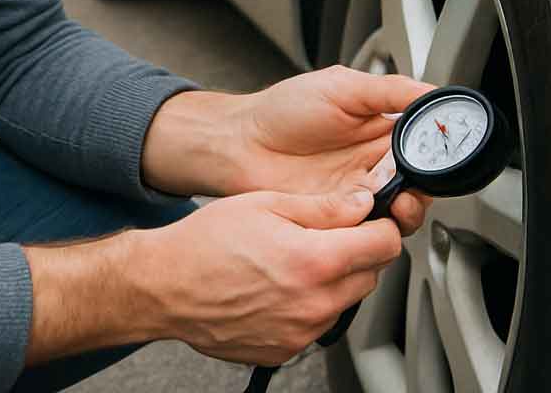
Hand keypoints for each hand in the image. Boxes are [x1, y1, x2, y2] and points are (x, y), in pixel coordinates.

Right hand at [133, 185, 401, 366]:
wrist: (167, 286)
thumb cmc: (207, 242)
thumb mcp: (266, 203)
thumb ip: (323, 205)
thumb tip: (362, 202)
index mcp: (314, 260)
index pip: (383, 245)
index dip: (381, 226)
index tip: (372, 219)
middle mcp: (314, 303)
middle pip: (370, 275)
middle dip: (358, 252)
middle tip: (327, 235)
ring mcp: (301, 332)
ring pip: (345, 301)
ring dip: (335, 279)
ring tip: (294, 259)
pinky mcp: (286, 349)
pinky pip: (317, 323)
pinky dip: (310, 303)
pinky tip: (280, 284)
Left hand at [232, 65, 434, 234]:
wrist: (241, 144)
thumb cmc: (282, 110)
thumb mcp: (341, 87)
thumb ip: (389, 90)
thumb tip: (431, 91)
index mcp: (379, 128)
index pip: (424, 145)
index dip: (437, 152)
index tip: (442, 153)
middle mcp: (373, 163)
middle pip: (419, 184)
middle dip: (426, 188)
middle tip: (417, 183)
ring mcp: (357, 192)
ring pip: (401, 210)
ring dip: (407, 210)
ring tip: (398, 202)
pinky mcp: (341, 217)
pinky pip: (371, 228)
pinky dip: (378, 226)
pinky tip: (370, 214)